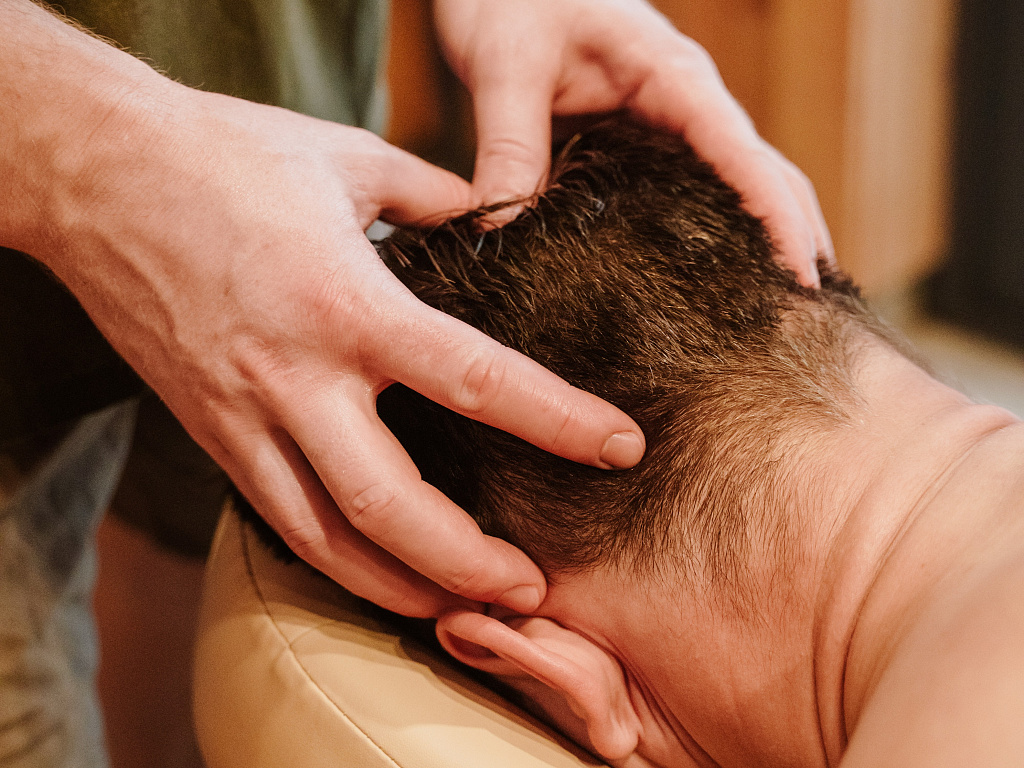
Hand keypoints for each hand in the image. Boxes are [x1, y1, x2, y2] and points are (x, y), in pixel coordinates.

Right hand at [2, 3, 644, 617]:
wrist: (95, 174)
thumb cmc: (224, 155)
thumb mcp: (346, 160)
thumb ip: (432, 193)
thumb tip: (489, 211)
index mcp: (348, 303)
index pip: (475, 380)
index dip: (557, 421)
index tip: (620, 447)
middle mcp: (297, 376)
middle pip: (392, 505)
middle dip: (467, 562)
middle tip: (533, 588)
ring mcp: (245, 415)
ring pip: (326, 538)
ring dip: (401, 586)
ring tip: (464, 604)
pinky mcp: (210, 431)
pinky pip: (278, 518)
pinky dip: (336, 557)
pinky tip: (381, 568)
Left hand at [434, 0, 833, 286]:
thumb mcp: (505, 69)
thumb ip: (509, 146)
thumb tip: (501, 234)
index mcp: (670, 76)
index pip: (743, 154)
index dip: (778, 218)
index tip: (802, 279)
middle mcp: (686, 101)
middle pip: (767, 175)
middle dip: (799, 239)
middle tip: (808, 322)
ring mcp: (671, 121)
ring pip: (740, 185)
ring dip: (769, 240)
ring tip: (778, 318)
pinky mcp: (646, 139)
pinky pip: (696, 189)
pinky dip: (721, 232)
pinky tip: (714, 279)